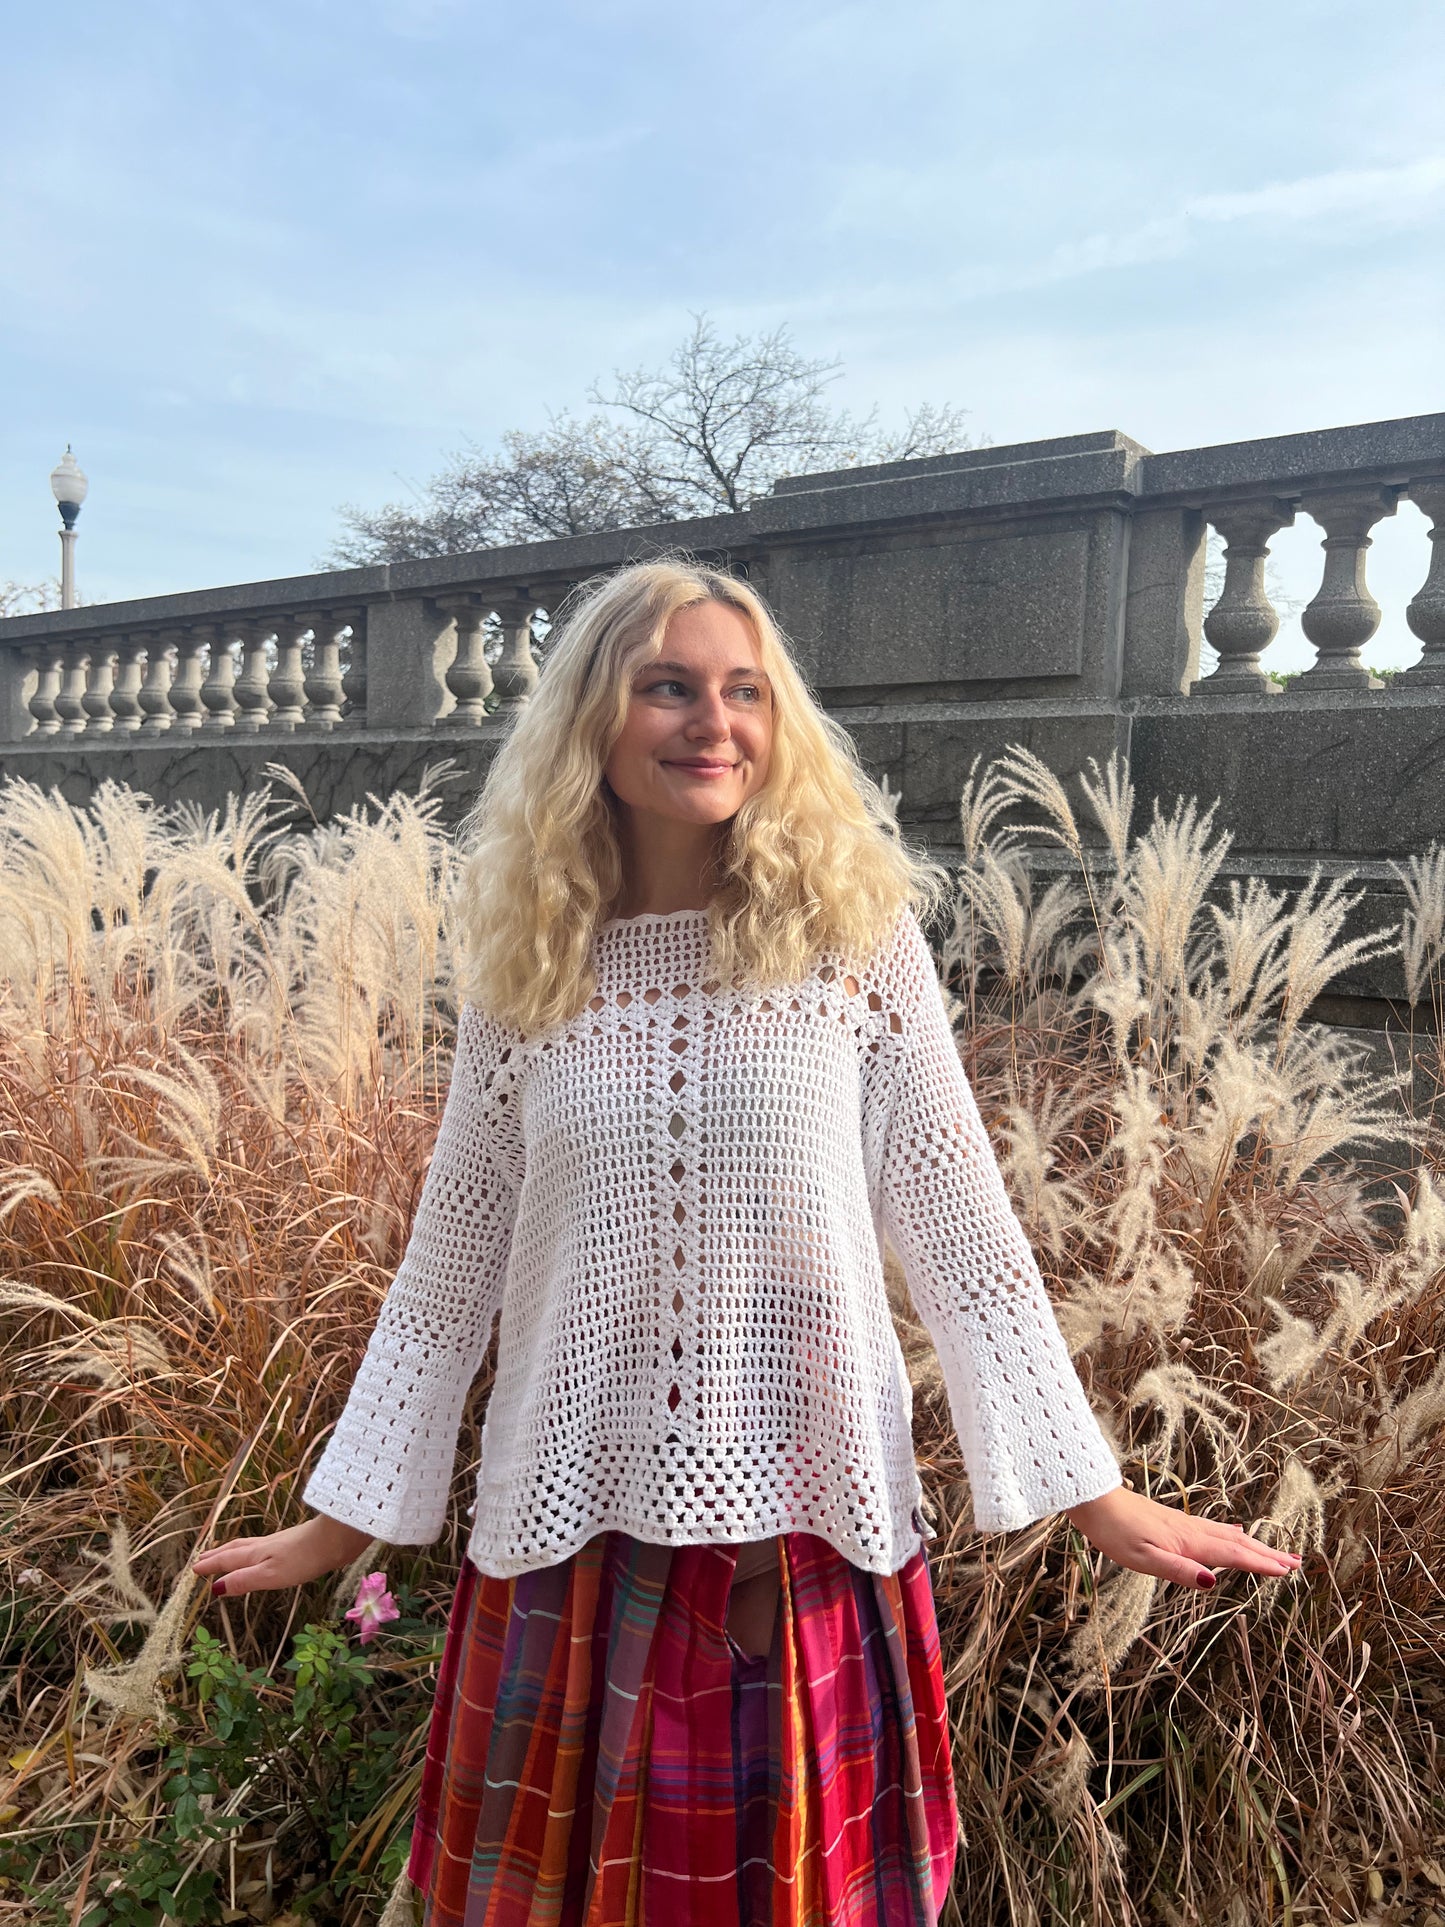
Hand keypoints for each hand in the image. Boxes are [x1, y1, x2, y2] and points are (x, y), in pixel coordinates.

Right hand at [191, 1513, 374, 1598]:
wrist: (334, 1540)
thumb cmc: (302, 1559)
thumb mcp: (269, 1575)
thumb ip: (243, 1580)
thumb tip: (215, 1588)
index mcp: (255, 1555)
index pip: (227, 1560)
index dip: (210, 1566)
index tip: (193, 1569)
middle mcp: (263, 1546)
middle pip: (234, 1549)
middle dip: (216, 1555)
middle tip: (201, 1559)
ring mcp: (278, 1543)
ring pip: (248, 1547)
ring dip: (231, 1551)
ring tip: (223, 1554)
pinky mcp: (291, 1544)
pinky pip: (260, 1548)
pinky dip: (249, 1551)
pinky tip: (260, 1554)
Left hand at [1065, 1485, 1303, 1590]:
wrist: (1095, 1500)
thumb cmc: (1115, 1532)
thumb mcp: (1143, 1559)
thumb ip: (1179, 1571)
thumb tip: (1213, 1582)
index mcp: (1189, 1542)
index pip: (1233, 1555)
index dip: (1261, 1564)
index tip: (1288, 1571)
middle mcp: (1192, 1531)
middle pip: (1238, 1543)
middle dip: (1267, 1553)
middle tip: (1296, 1562)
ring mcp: (1184, 1523)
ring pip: (1227, 1534)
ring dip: (1254, 1544)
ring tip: (1274, 1551)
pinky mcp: (1173, 1521)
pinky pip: (1214, 1529)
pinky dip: (1233, 1535)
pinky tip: (1233, 1533)